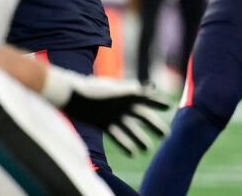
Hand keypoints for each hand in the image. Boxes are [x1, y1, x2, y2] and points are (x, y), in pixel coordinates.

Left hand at [41, 66, 169, 156]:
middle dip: (154, 126)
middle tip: (167, 135)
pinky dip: (124, 144)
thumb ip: (133, 90)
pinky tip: (132, 153)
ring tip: (149, 149)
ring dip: (140, 139)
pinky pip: (117, 136)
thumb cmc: (94, 89)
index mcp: (128, 94)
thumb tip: (152, 88)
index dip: (159, 102)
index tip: (170, 106)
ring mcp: (114, 115)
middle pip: (143, 117)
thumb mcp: (115, 90)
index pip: (148, 99)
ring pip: (131, 129)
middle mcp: (123, 105)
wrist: (71, 96)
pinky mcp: (104, 124)